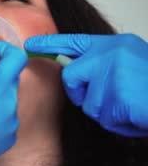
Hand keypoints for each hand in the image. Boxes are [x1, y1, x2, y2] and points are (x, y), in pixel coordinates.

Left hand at [25, 33, 147, 136]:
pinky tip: (138, 114)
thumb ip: (103, 65)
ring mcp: (115, 73)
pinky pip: (104, 117)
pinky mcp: (119, 95)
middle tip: (114, 97)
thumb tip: (76, 72)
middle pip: (72, 78)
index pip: (74, 42)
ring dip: (107, 112)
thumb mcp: (130, 65)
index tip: (28, 45)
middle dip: (83, 94)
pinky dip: (120, 123)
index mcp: (115, 45)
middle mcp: (112, 53)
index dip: (50, 44)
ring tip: (133, 105)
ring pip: (87, 102)